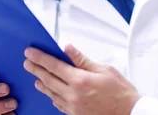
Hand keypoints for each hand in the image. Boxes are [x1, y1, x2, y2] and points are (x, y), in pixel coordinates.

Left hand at [24, 45, 140, 114]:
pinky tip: (50, 92)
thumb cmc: (120, 92)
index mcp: (80, 81)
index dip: (40, 58)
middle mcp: (73, 95)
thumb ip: (82, 60)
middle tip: (27, 62)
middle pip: (48, 79)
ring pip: (51, 93)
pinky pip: (58, 104)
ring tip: (36, 76)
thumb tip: (67, 49)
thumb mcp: (104, 69)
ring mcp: (72, 107)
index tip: (30, 52)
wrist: (129, 113)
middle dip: (36, 69)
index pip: (54, 66)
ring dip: (41, 83)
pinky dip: (52, 96)